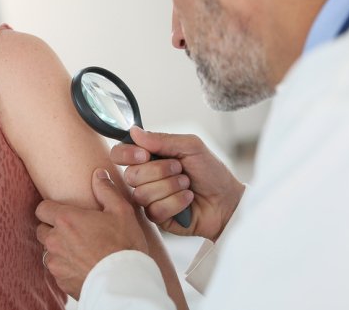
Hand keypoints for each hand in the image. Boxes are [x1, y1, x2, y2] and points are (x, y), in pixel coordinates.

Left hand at [35, 169, 148, 298]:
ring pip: (48, 251)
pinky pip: (56, 269)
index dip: (51, 208)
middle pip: (41, 229)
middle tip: (74, 229)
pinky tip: (83, 263)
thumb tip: (98, 174)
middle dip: (53, 228)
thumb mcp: (121, 211)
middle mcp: (55, 240)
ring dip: (59, 248)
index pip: (41, 208)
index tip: (64, 211)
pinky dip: (65, 265)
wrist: (124, 282)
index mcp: (66, 220)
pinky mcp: (61, 280)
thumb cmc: (124, 244)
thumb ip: (106, 190)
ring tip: (80, 248)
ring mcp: (56, 263)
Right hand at [112, 126, 244, 240]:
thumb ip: (162, 139)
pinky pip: (154, 210)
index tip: (144, 155)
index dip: (127, 154)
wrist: (227, 199)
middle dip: (160, 170)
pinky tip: (188, 200)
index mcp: (150, 157)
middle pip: (131, 175)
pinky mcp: (157, 217)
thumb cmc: (210, 171)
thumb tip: (134, 131)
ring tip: (187, 185)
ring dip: (171, 186)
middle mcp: (145, 177)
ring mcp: (150, 199)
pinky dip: (176, 202)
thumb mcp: (190, 147)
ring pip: (142, 194)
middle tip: (180, 169)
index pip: (120, 153)